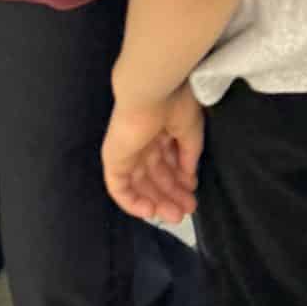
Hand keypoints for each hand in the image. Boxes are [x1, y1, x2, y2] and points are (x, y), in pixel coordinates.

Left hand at [102, 87, 203, 226]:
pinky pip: (120, 188)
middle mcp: (142, 141)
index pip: (167, 160)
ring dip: (157, 201)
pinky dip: (132, 203)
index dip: (180, 179)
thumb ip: (189, 156)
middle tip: (186, 210)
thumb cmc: (175, 103)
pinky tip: (151, 211)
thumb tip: (190, 178)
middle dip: (171, 193)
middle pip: (155, 175)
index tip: (193, 191)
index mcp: (159, 130)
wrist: (153, 90)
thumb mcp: (190, 132)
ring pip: (140, 184)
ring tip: (175, 215)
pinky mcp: (113, 159)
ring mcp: (127, 151)